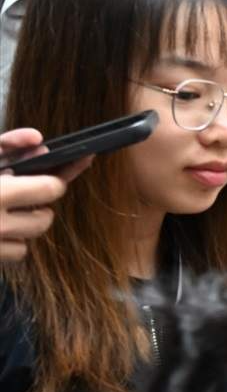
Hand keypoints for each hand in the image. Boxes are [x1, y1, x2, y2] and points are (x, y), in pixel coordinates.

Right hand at [0, 130, 81, 264]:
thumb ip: (7, 145)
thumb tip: (39, 139)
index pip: (51, 189)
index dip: (53, 181)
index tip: (56, 176)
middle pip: (46, 218)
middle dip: (38, 205)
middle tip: (20, 194)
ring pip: (33, 236)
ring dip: (24, 223)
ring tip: (3, 209)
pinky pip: (18, 252)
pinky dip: (10, 241)